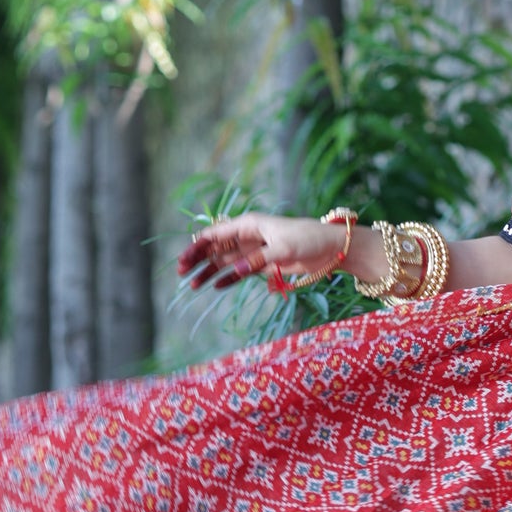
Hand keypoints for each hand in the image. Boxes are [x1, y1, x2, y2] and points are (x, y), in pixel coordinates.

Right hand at [178, 212, 346, 289]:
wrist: (329, 248)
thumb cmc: (307, 239)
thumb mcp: (282, 248)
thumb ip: (257, 260)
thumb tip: (234, 271)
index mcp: (248, 225)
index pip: (215, 234)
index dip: (197, 246)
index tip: (184, 261)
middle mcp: (247, 236)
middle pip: (215, 248)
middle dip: (197, 260)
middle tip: (182, 275)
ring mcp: (254, 251)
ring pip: (224, 262)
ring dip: (209, 273)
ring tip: (193, 287)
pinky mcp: (263, 264)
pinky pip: (239, 272)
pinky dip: (228, 279)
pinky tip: (216, 287)